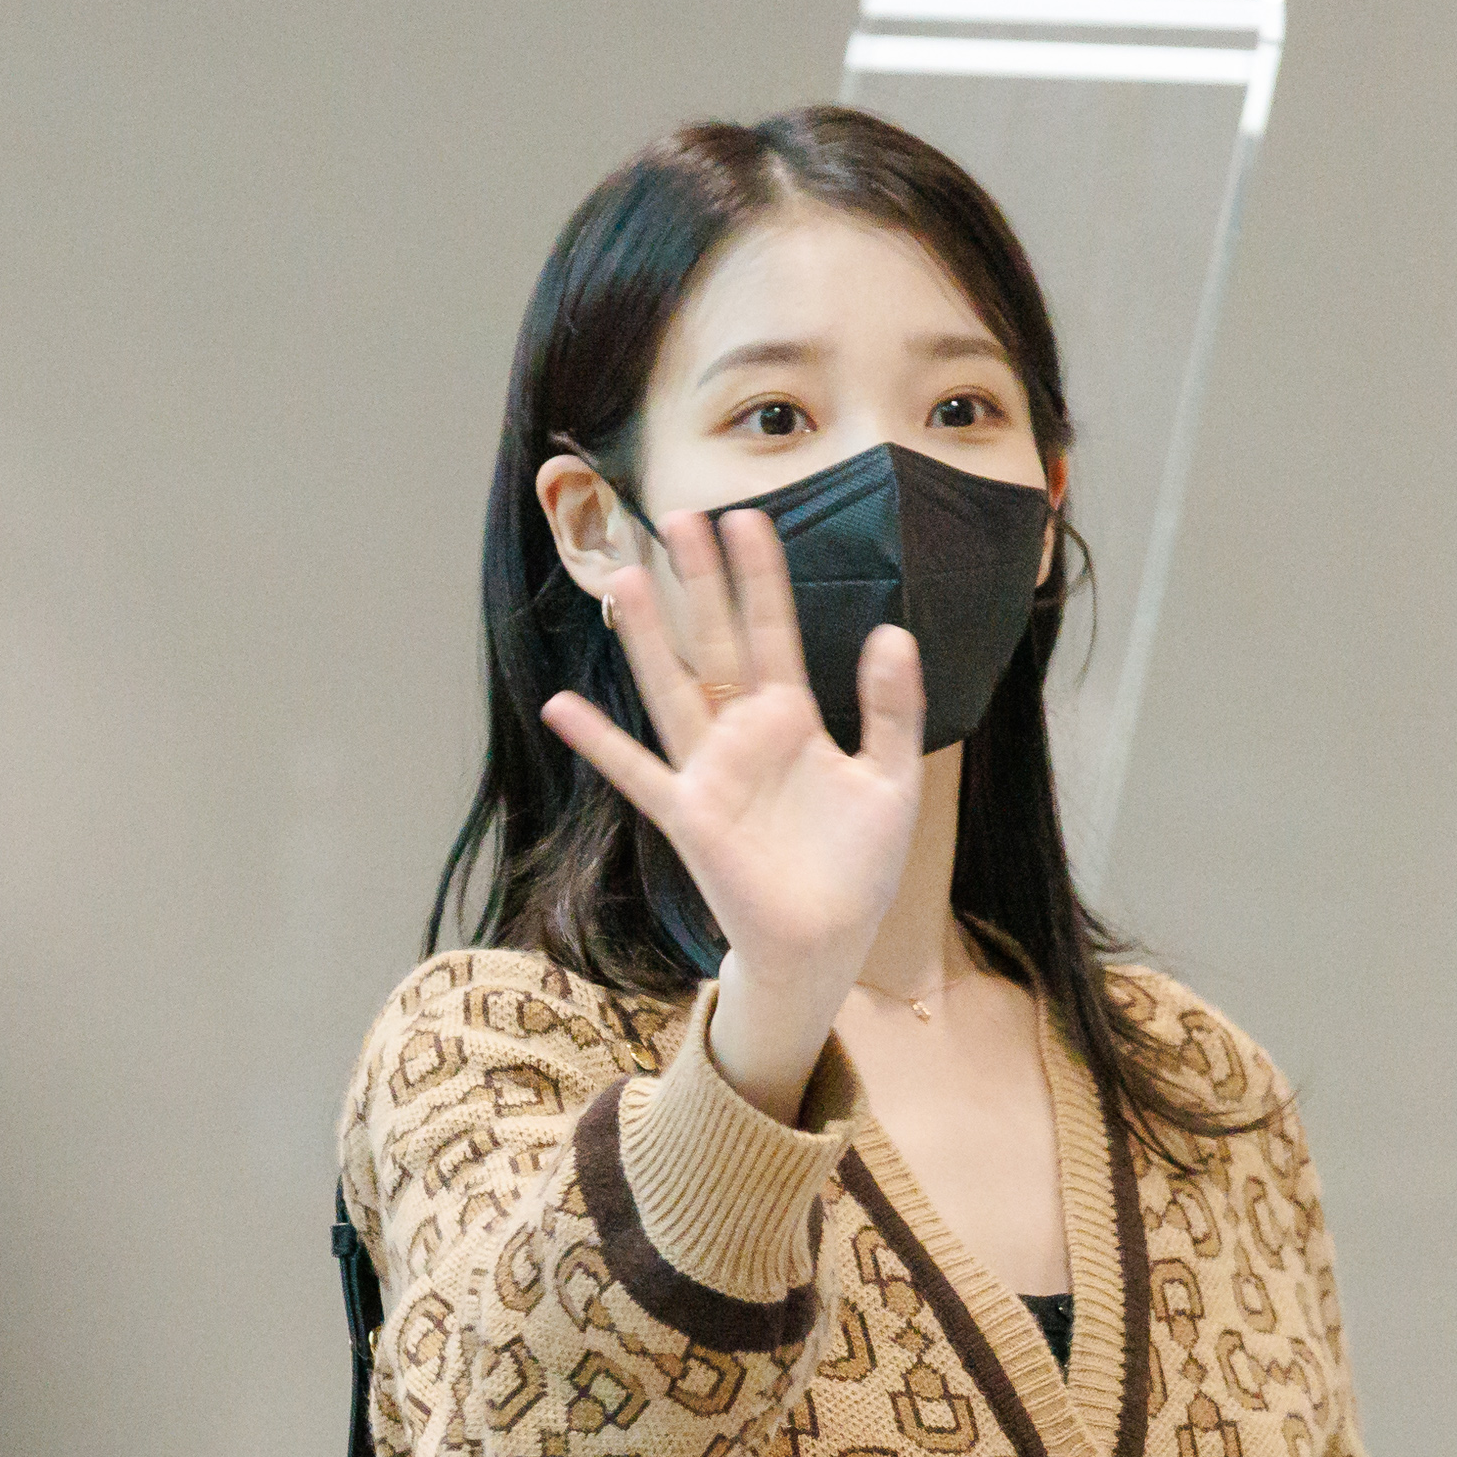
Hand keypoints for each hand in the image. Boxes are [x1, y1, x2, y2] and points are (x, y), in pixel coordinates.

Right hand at [540, 508, 924, 1121]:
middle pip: (714, 642)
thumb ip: (890, 708)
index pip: (772, 631)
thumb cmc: (857, 863)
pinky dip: (600, 742)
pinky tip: (563, 708)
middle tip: (679, 516)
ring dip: (649, 637)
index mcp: (792, 719)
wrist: (829, 940)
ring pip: (673, 689)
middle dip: (699, 582)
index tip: (746, 519)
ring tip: (625, 578)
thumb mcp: (891, 778)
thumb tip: (894, 631)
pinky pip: (638, 773)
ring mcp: (711, 771)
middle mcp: (743, 734)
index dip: (760, 578)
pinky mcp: (690, 816)